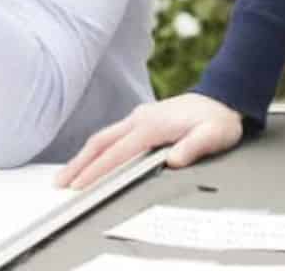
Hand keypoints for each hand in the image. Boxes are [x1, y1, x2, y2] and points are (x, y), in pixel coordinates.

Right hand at [54, 92, 244, 188]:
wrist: (224, 98)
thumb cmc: (218, 119)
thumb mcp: (213, 135)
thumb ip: (193, 148)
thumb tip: (173, 160)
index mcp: (152, 126)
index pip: (117, 153)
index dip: (96, 172)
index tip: (80, 186)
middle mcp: (140, 119)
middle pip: (100, 143)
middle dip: (78, 164)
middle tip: (60, 184)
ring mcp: (140, 117)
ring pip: (103, 138)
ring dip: (84, 156)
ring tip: (68, 176)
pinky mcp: (143, 119)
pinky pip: (112, 135)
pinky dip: (97, 148)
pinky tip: (93, 158)